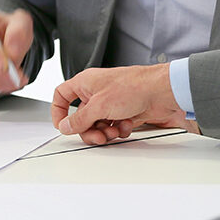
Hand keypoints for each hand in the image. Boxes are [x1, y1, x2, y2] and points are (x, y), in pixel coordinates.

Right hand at [51, 64, 186, 144]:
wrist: (161, 92)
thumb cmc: (133, 87)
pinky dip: (118, 129)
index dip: (59, 112)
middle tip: (98, 136)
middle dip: (89, 130)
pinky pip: (111, 126)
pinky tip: (126, 125)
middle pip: (81, 117)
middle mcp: (95, 92)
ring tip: (115, 130)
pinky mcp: (122, 111)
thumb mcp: (99, 106)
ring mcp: (109, 102)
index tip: (63, 126)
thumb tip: (65, 126)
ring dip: (105, 131)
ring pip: (97, 124)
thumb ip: (79, 119)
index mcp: (85, 83)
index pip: (62, 96)